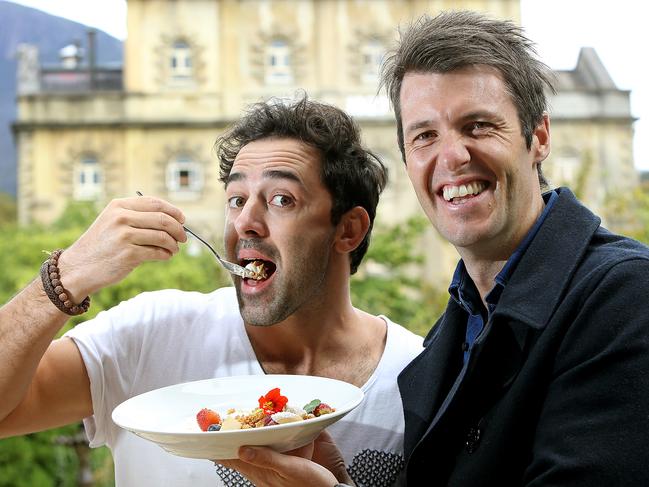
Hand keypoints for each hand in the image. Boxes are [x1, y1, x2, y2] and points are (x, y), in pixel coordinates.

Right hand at [56, 196, 186, 300]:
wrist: (78, 268)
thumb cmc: (101, 246)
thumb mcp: (113, 222)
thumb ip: (136, 216)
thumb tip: (173, 219)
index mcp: (119, 206)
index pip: (155, 203)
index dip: (173, 211)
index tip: (182, 220)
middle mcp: (121, 218)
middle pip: (163, 219)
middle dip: (178, 229)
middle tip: (183, 237)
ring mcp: (124, 236)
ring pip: (163, 236)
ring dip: (174, 244)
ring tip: (174, 249)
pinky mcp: (128, 254)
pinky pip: (157, 252)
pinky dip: (166, 255)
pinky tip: (166, 256)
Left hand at [218, 430, 352, 486]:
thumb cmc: (309, 484)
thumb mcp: (288, 468)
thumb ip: (266, 458)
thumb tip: (241, 449)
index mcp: (259, 471)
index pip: (230, 459)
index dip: (217, 447)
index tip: (205, 434)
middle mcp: (260, 471)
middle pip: (236, 455)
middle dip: (226, 440)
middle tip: (216, 424)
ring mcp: (269, 471)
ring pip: (249, 453)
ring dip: (241, 440)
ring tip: (233, 426)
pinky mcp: (280, 467)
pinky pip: (263, 453)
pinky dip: (258, 443)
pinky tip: (263, 435)